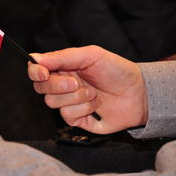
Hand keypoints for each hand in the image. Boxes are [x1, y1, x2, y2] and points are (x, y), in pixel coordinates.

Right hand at [27, 45, 147, 133]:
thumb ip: (62, 56)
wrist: (139, 93)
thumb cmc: (116, 70)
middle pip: (41, 89)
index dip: (36, 73)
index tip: (44, 74)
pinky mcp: (77, 120)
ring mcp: (68, 104)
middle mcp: (62, 86)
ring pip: (53, 104)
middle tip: (77, 82)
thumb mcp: (90, 55)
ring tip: (93, 93)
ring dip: (76, 97)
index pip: (36, 72)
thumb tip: (35, 58)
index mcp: (62, 69)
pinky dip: (83, 109)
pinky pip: (67, 117)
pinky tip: (96, 105)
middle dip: (59, 86)